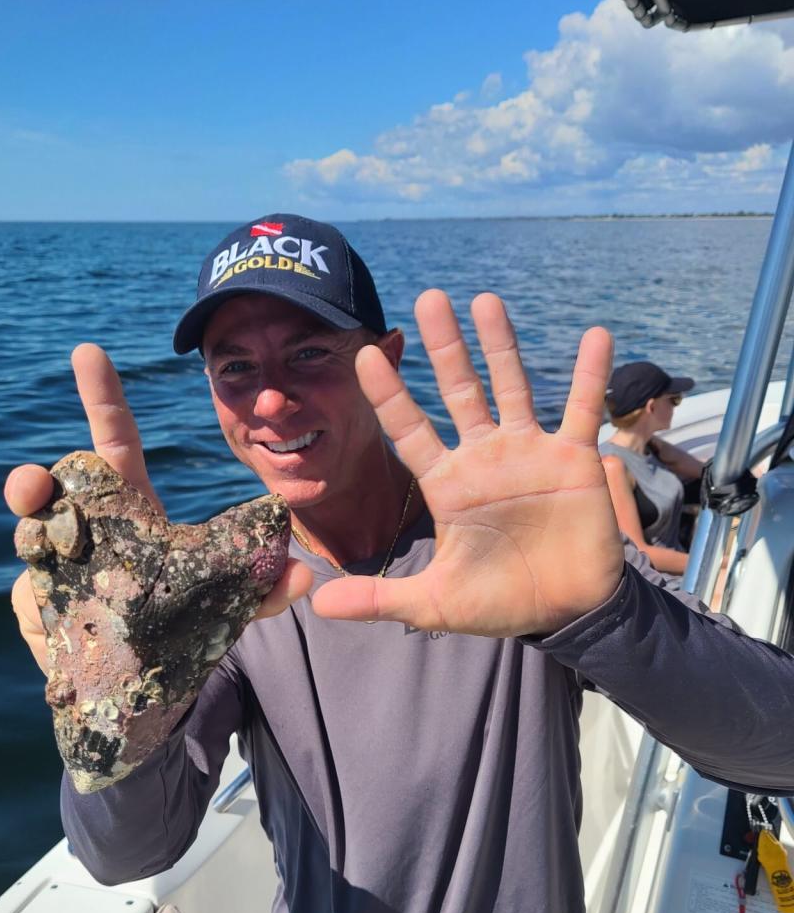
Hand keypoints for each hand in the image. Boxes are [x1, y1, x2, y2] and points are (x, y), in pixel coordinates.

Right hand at [5, 344, 309, 671]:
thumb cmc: (185, 624)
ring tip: (41, 552)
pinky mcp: (40, 610)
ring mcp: (56, 568)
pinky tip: (57, 624)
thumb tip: (300, 572)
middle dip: (29, 481)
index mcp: (130, 507)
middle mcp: (86, 528)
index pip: (114, 442)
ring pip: (28, 541)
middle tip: (32, 486)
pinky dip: (41, 612)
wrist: (153, 683)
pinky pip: (30, 603)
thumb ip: (263, 589)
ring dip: (29, 540)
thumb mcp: (230, 605)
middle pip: (48, 488)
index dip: (102, 398)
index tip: (89, 352)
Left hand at [311, 291, 623, 637]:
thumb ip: (379, 599)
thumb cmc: (499, 602)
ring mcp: (529, 453)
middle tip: (428, 298)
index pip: (409, 430)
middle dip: (444, 347)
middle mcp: (484, 457)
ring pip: (511, 387)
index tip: (364, 356)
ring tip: (485, 300)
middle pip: (458, 390)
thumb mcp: (433, 603)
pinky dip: (591, 375)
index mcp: (447, 484)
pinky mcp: (574, 460)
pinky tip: (596, 335)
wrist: (565, 613)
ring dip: (500, 345)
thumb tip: (317, 604)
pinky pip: (582, 409)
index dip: (389, 395)